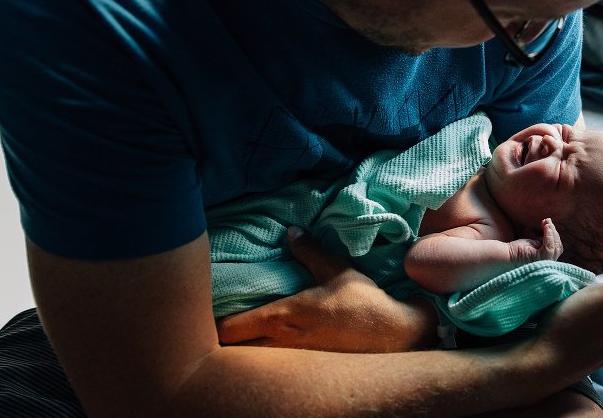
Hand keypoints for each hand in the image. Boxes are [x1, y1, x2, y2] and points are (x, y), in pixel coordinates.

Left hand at [216, 228, 437, 352]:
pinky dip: (263, 356)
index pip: (228, 330)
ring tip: (239, 334)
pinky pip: (272, 365)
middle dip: (220, 340)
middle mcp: (280, 345)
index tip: (205, 310)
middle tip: (215, 321)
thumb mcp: (337, 271)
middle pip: (232, 353)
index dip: (209, 323)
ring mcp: (293, 362)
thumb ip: (309, 252)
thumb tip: (290, 233)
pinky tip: (267, 345)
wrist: (397, 337)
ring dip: (242, 349)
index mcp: (281, 318)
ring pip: (251, 362)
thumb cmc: (364, 304)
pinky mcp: (306, 369)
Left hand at [508, 218, 562, 262]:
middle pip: (558, 246)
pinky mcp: (540, 258)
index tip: (549, 223)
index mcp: (547, 259)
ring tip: (547, 223)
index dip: (555, 235)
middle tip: (548, 221)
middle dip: (554, 232)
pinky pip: (549, 247)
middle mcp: (548, 263)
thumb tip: (549, 226)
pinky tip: (546, 227)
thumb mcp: (533, 243)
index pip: (557, 247)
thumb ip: (543, 239)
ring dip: (552, 232)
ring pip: (555, 246)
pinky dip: (549, 236)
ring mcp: (545, 262)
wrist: (506, 254)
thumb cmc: (518, 249)